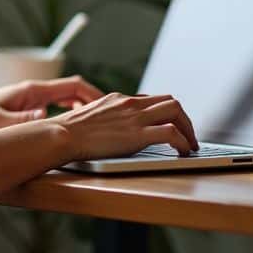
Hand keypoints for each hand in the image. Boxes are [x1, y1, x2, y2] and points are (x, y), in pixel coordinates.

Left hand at [0, 75, 103, 132]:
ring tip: (98, 124)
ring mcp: (34, 97)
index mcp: (34, 90)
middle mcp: (36, 91)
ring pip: (68, 98)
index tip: (108, 106)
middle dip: (94, 101)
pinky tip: (75, 128)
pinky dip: (71, 112)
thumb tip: (43, 118)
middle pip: (75, 90)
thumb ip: (19, 120)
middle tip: (110, 118)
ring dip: (83, 107)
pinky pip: (58, 106)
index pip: (73, 85)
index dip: (93, 94)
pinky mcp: (30, 105)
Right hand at [51, 92, 198, 159]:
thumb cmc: (68, 131)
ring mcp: (135, 118)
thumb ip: (104, 119)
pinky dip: (183, 142)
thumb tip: (107, 129)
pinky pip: (171, 133)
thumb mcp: (89, 117)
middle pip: (170, 101)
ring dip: (189, 129)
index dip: (166, 113)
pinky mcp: (137, 135)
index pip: (153, 99)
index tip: (171, 125)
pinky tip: (183, 152)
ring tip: (190, 145)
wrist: (62, 134)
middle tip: (187, 136)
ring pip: (176, 111)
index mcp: (119, 99)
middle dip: (184, 119)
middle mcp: (131, 104)